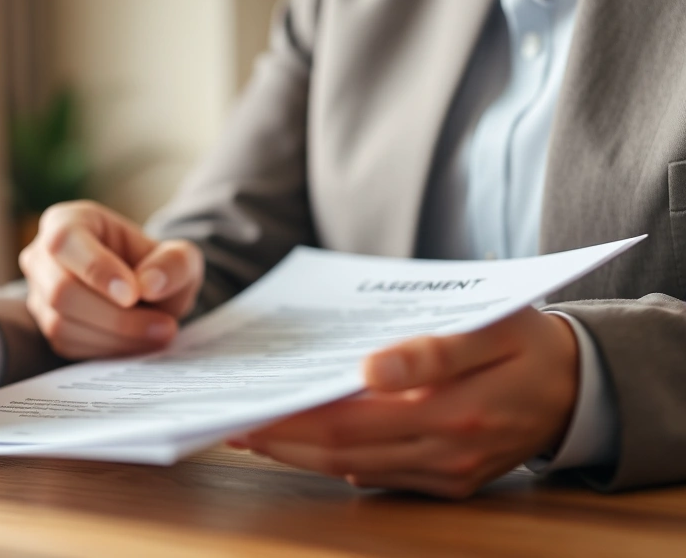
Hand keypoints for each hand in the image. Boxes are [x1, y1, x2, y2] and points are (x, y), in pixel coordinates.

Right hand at [19, 200, 203, 358]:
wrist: (147, 292)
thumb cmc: (156, 265)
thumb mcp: (181, 256)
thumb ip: (174, 263)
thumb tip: (148, 285)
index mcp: (66, 222)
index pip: (65, 242)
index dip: (97, 270)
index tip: (133, 294)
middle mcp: (43, 257)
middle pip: (61, 291)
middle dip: (116, 315)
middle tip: (164, 325)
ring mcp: (40, 294)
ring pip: (62, 324)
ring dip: (117, 336)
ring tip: (160, 333)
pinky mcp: (47, 328)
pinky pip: (69, 346)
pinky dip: (108, 349)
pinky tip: (138, 341)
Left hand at [238, 308, 578, 498]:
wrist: (578, 386)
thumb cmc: (527, 343)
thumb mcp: (492, 328)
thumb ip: (432, 352)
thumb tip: (368, 369)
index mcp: (454, 412)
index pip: (351, 422)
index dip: (296, 419)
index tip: (252, 406)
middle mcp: (447, 453)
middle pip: (344, 452)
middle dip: (283, 440)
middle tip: (233, 423)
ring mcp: (448, 474)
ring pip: (356, 469)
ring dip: (301, 454)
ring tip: (254, 433)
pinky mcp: (450, 483)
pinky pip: (382, 477)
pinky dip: (338, 461)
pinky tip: (307, 442)